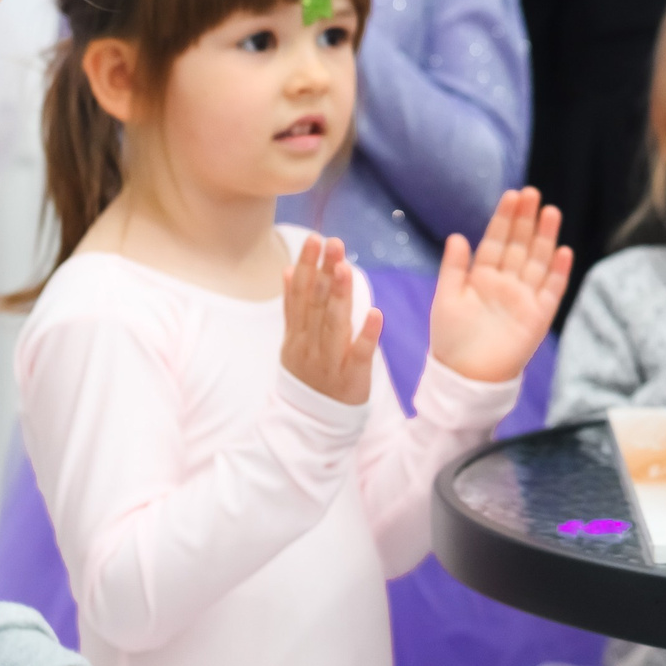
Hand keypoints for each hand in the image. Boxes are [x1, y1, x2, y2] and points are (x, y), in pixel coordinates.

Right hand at [281, 233, 381, 404]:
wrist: (310, 425)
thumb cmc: (308, 376)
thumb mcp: (293, 342)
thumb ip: (294, 308)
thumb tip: (290, 270)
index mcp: (297, 335)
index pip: (301, 295)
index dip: (308, 267)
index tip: (314, 240)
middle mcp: (309, 345)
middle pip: (316, 304)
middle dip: (324, 272)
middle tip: (333, 243)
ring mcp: (328, 362)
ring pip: (334, 324)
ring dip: (340, 296)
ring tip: (345, 268)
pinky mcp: (350, 379)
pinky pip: (359, 354)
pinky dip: (366, 334)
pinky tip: (375, 313)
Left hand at [428, 188, 570, 382]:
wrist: (466, 377)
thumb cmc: (451, 340)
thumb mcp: (446, 299)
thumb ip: (453, 268)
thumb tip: (457, 236)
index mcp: (482, 277)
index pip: (496, 241)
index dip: (504, 219)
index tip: (512, 196)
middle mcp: (505, 283)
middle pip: (519, 246)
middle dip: (526, 220)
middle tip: (532, 194)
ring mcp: (524, 298)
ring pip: (537, 261)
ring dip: (545, 238)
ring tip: (551, 212)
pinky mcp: (538, 317)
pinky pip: (552, 290)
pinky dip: (558, 272)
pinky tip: (564, 251)